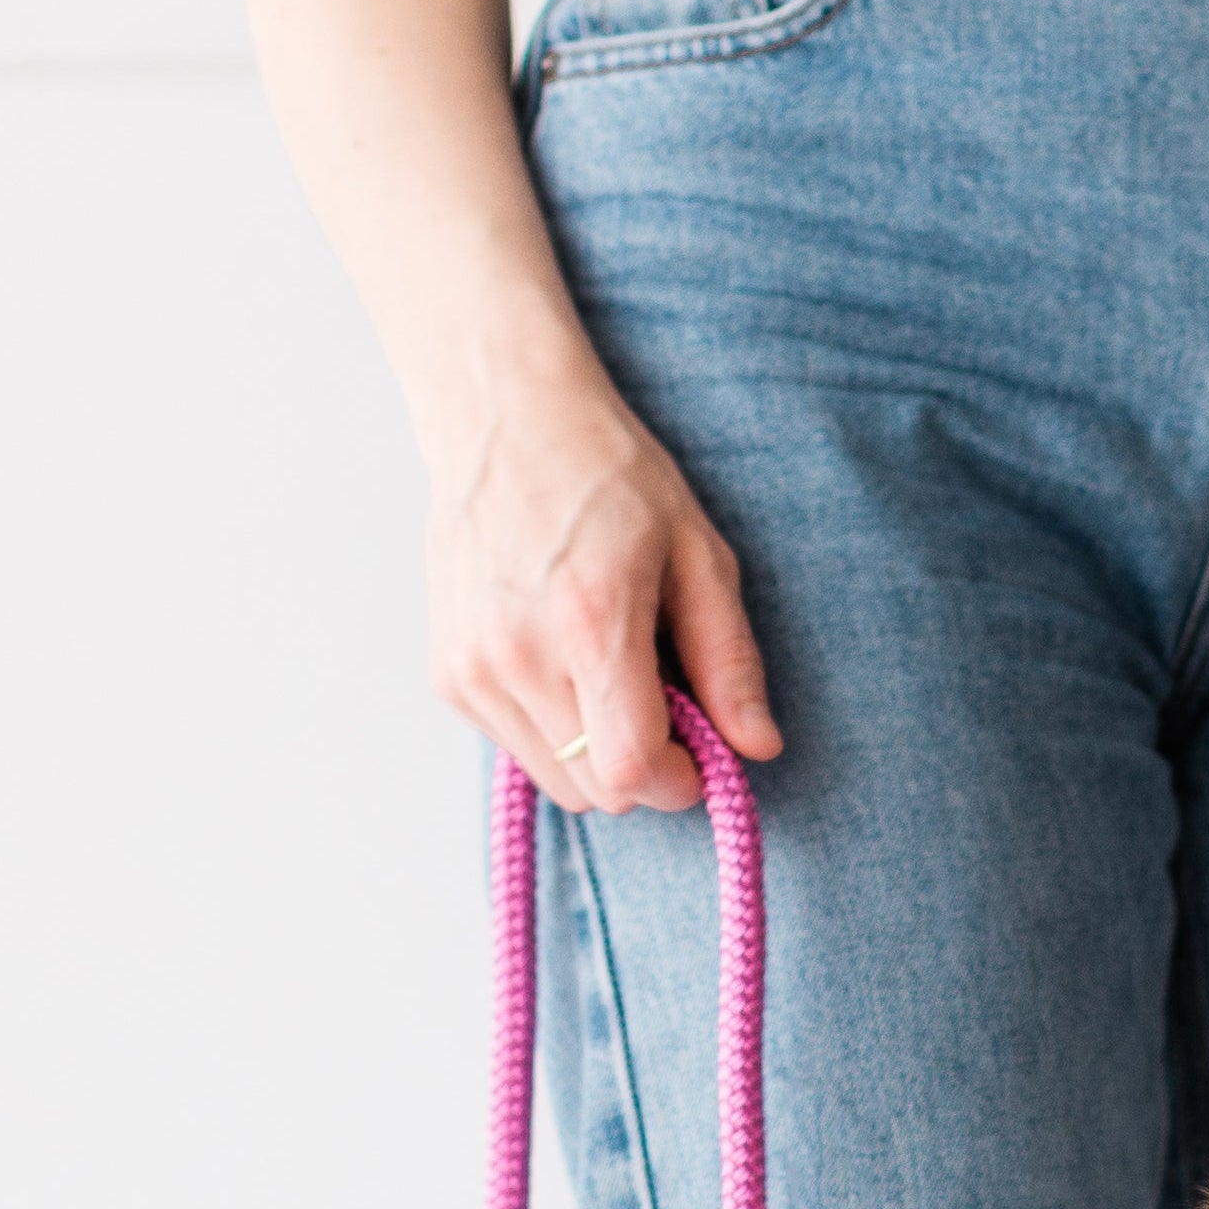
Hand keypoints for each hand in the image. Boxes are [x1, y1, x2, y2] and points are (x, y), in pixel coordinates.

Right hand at [427, 366, 778, 814]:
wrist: (503, 417)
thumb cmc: (611, 478)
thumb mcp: (698, 556)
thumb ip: (729, 661)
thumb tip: (760, 747)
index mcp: (589, 625)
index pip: (630, 772)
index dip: (676, 781)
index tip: (697, 751)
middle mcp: (518, 655)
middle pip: (598, 791)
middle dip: (643, 766)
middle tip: (656, 699)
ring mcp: (472, 667)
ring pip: (557, 780)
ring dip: (597, 752)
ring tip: (606, 672)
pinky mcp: (448, 673)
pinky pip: (519, 747)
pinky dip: (553, 730)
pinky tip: (561, 662)